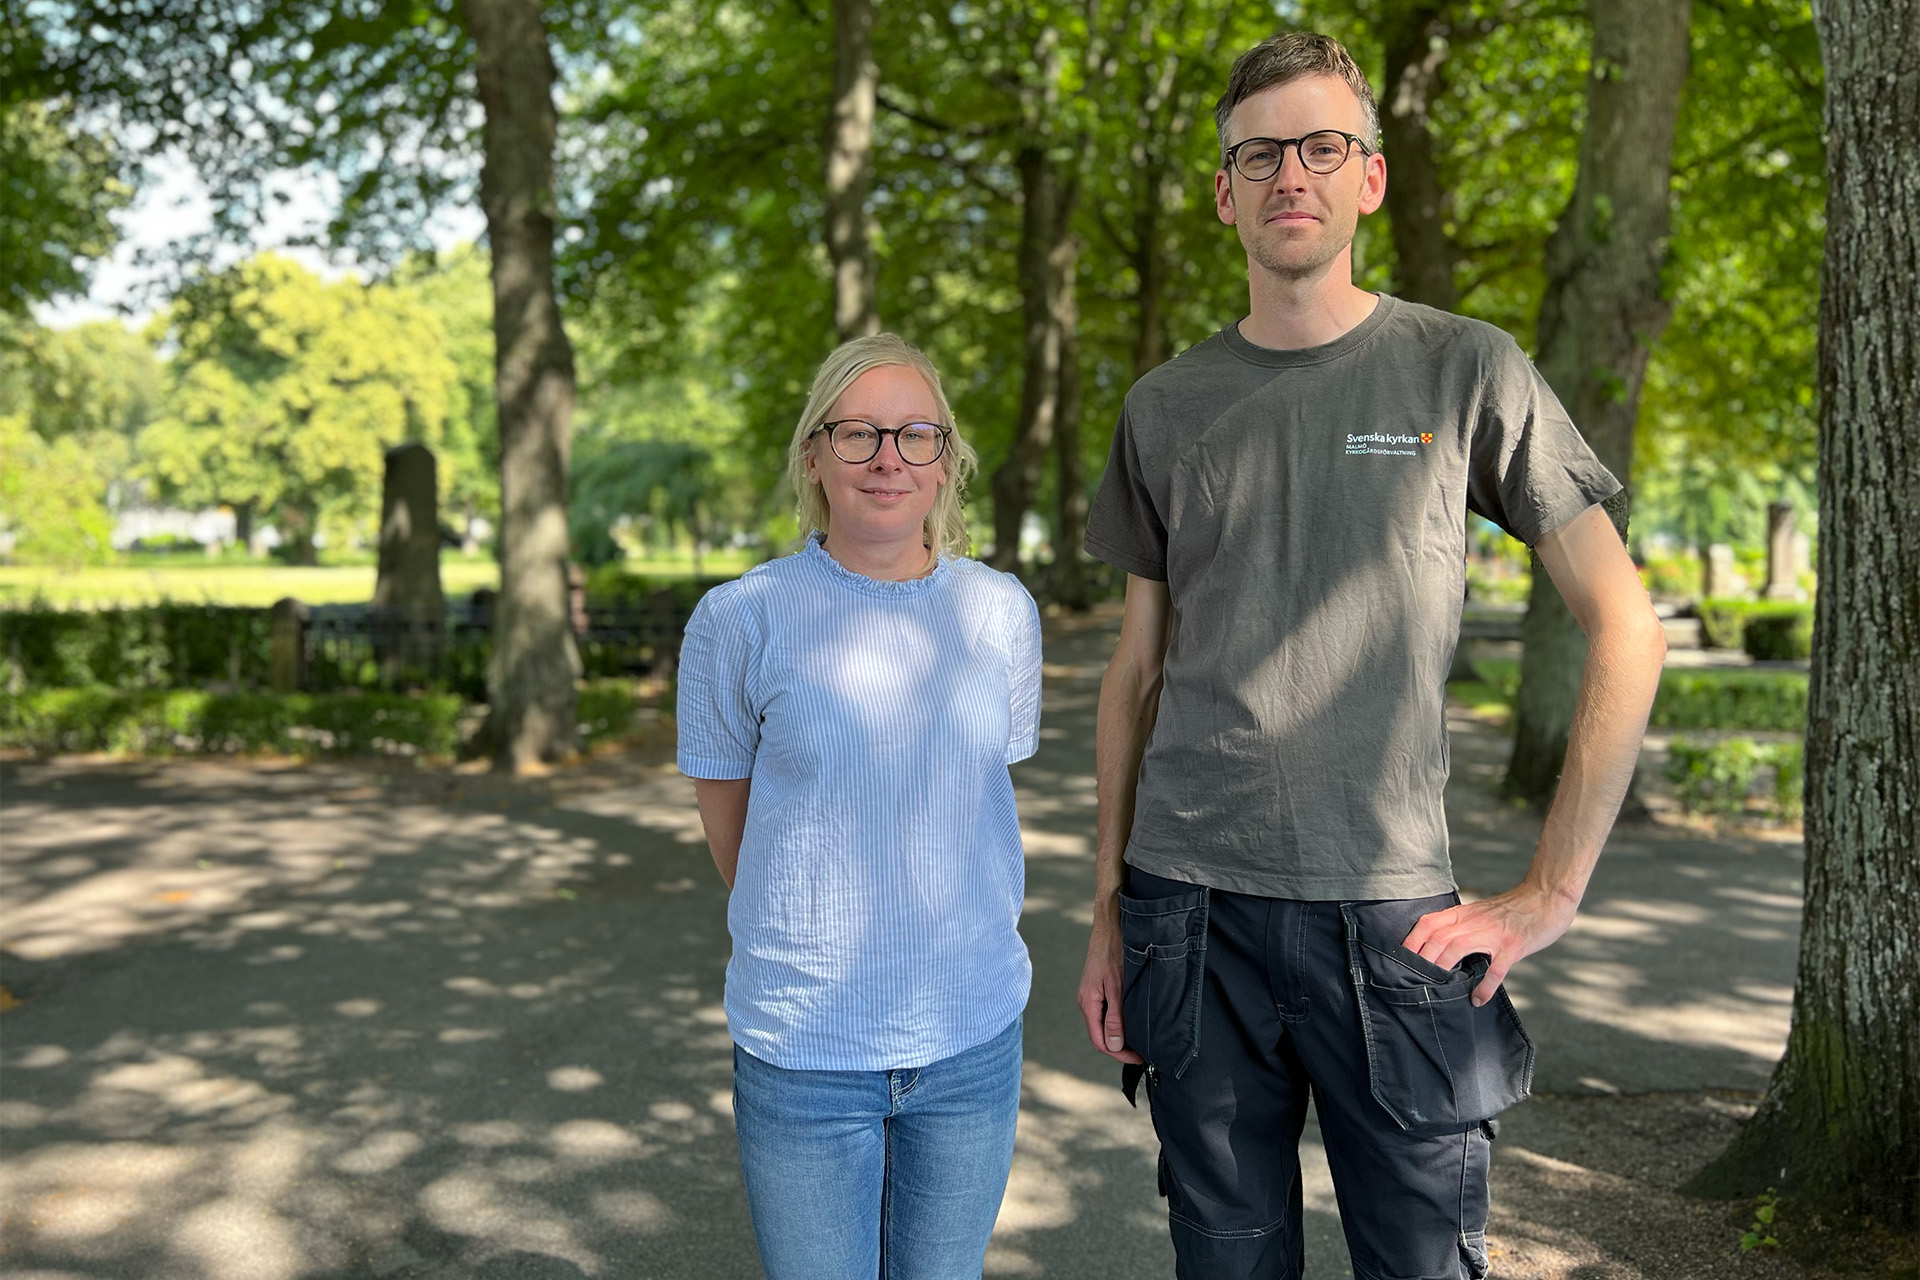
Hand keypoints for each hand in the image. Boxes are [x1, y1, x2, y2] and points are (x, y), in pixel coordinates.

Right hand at [1077, 918, 1142, 1063]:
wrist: (1111, 925)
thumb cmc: (1114, 951)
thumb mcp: (1117, 987)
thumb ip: (1115, 1016)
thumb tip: (1114, 1044)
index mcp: (1088, 1003)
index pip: (1100, 1041)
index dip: (1120, 1054)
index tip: (1139, 1058)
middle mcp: (1087, 1001)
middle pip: (1101, 1035)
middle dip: (1121, 1048)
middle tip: (1143, 1053)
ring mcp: (1092, 994)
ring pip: (1105, 1024)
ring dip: (1121, 1035)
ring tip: (1141, 1040)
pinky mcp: (1099, 988)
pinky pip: (1107, 1012)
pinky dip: (1120, 1021)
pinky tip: (1133, 1021)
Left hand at [1401, 881, 1579, 1006]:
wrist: (1547, 896)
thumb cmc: (1514, 908)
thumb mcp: (1482, 911)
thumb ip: (1464, 925)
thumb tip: (1442, 947)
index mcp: (1466, 913)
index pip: (1430, 923)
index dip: (1412, 940)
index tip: (1401, 958)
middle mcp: (1476, 921)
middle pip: (1439, 937)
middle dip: (1422, 959)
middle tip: (1413, 978)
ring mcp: (1495, 933)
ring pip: (1459, 947)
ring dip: (1444, 967)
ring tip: (1437, 988)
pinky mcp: (1514, 946)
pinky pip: (1496, 968)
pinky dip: (1485, 986)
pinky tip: (1477, 1000)